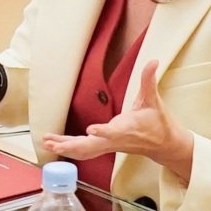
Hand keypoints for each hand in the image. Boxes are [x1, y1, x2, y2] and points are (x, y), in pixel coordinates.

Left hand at [41, 60, 194, 182]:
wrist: (162, 144)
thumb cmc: (157, 122)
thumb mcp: (153, 100)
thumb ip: (149, 80)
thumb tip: (153, 60)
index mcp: (127, 128)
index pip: (113, 132)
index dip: (102, 132)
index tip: (91, 130)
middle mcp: (115, 140)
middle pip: (91, 146)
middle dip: (71, 145)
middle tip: (52, 143)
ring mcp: (109, 146)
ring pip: (85, 151)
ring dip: (65, 147)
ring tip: (47, 142)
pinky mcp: (105, 147)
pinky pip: (84, 150)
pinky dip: (69, 147)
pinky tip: (54, 144)